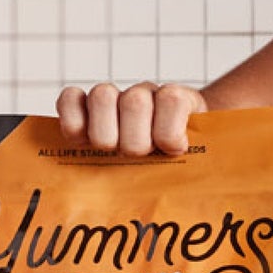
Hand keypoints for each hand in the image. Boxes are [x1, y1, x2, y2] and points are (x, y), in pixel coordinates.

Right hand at [55, 80, 206, 155]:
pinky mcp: (84, 104)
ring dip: (105, 133)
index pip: (172, 100)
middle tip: (140, 156)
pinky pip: (70, 98)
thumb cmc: (176, 154)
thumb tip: (202, 179)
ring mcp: (114, 96)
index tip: (175, 150)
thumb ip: (201, 161)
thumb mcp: (194, 155)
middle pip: (134, 103)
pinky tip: (81, 140)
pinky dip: (72, 120)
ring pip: (102, 96)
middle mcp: (144, 93)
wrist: (167, 141)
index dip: (170, 133)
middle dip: (135, 141)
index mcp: (177, 100)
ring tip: (113, 151)